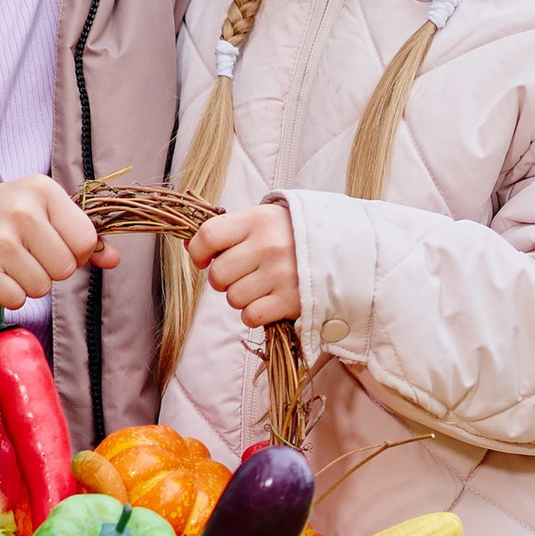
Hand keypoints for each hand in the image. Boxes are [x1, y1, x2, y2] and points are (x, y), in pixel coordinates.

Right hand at [0, 176, 117, 308]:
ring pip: (42, 287)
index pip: (87, 240)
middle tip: (27, 254)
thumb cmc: (4, 217)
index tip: (54, 243)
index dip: (76, 252)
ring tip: (9, 263)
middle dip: (51, 269)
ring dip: (29, 283)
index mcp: (42, 190)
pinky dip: (8, 294)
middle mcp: (20, 211)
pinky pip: (17, 299)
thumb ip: (82, 235)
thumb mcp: (43, 211)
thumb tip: (115, 260)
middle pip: (66, 268)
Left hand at [188, 199, 301, 328]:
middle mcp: (268, 246)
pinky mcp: (291, 300)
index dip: (198, 251)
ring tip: (260, 286)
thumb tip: (189, 247)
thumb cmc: (293, 235)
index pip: (208, 235)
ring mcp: (281, 275)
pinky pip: (250, 316)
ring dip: (241, 297)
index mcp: (258, 220)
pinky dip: (254, 313)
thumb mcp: (264, 220)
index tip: (203, 258)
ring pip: (233, 298)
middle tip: (241, 274)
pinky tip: (267, 301)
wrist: (345, 249)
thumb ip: (229, 231)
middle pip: (218, 275)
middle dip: (223, 279)